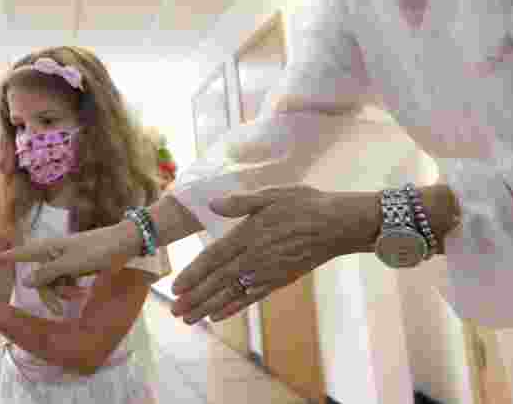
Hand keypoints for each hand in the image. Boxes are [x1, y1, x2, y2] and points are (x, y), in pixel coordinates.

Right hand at [0, 221, 138, 289]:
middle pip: (39, 279)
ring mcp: (64, 260)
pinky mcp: (75, 266)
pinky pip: (65, 281)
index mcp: (48, 248)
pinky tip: (83, 291)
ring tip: (80, 293)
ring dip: (64, 292)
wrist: (123, 244)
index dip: (5, 258)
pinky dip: (71, 288)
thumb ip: (47, 274)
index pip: (21, 254)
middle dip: (48, 294)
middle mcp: (53, 253)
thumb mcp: (71, 264)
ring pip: (53, 283)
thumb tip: (25, 281)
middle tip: (58, 310)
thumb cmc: (97, 250)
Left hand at [170, 186, 378, 323]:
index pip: (214, 257)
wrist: (338, 225)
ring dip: (208, 307)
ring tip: (188, 318)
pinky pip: (252, 298)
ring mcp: (268, 273)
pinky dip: (233, 308)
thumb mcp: (272, 194)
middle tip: (174, 311)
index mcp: (249, 234)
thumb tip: (211, 204)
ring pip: (232, 293)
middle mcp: (256, 258)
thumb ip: (240, 202)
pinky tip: (218, 316)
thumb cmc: (304, 204)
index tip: (174, 287)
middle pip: (218, 281)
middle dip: (195, 297)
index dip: (193, 273)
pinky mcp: (279, 280)